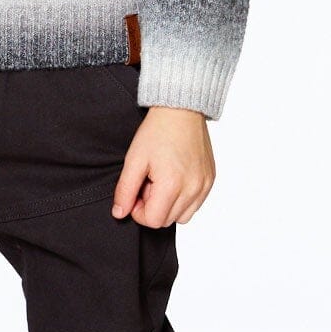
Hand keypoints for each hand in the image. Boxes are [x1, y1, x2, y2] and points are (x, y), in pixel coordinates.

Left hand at [112, 106, 215, 226]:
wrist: (181, 110)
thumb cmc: (157, 131)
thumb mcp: (134, 160)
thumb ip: (125, 190)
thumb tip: (120, 213)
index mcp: (172, 184)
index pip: (153, 221)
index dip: (139, 212)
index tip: (136, 193)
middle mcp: (193, 188)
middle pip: (167, 220)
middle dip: (153, 207)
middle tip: (148, 183)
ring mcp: (204, 185)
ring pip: (183, 216)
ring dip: (169, 206)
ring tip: (162, 181)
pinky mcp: (210, 180)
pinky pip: (195, 204)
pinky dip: (183, 199)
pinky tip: (175, 178)